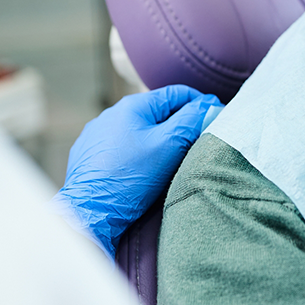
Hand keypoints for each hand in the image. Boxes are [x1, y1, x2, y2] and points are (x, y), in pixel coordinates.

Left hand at [52, 85, 221, 255]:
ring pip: (138, 130)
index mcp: (133, 105)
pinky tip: (141, 170)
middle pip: (158, 112)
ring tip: (169, 160)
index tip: (215, 117)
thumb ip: (191, 120)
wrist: (90, 211)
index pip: (177, 94)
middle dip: (179, 124)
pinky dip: (136, 153)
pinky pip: (121, 147)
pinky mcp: (89, 155)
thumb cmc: (130, 177)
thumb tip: (209, 106)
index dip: (200, 104)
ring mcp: (97, 134)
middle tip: (196, 142)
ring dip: (157, 140)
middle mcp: (111, 114)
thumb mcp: (169, 145)